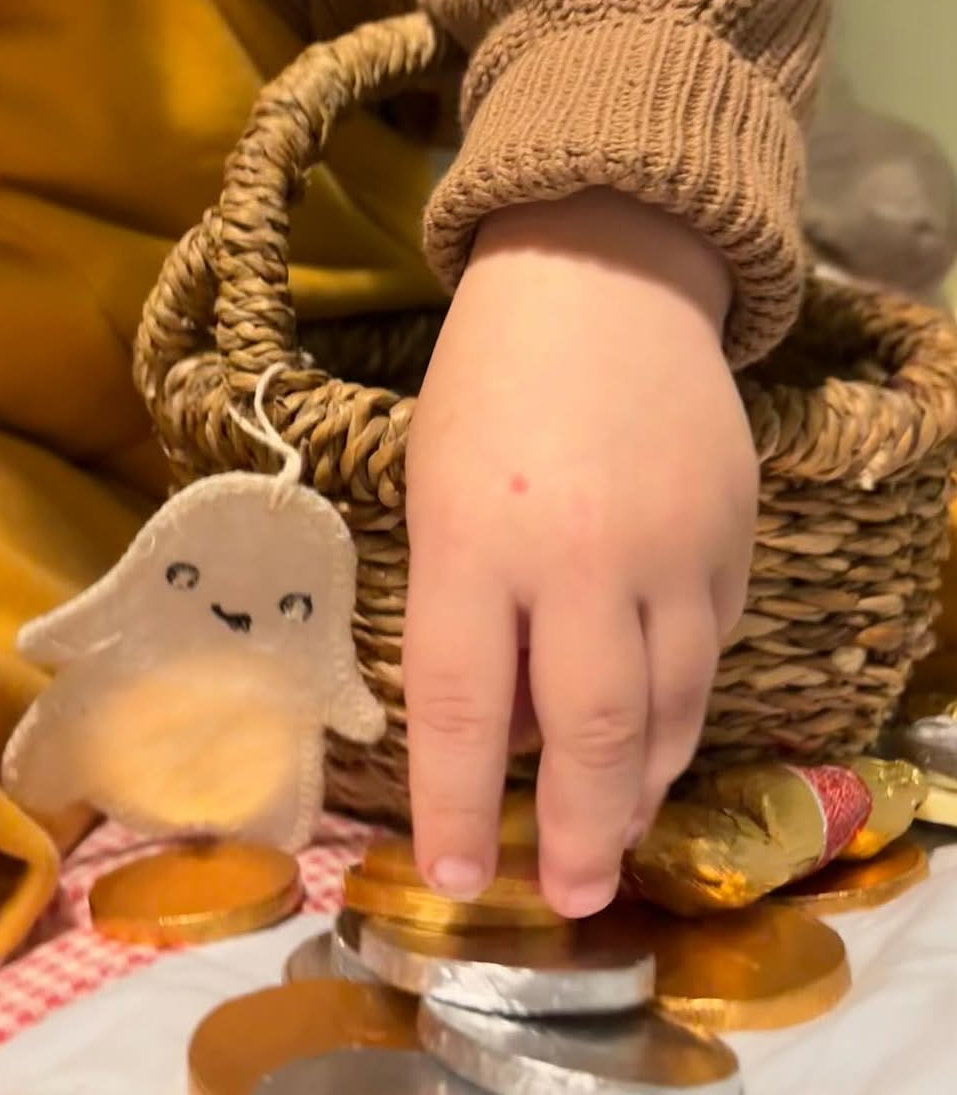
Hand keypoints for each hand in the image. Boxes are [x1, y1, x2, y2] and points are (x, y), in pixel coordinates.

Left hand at [403, 189, 756, 917]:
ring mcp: (673, 545)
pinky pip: (712, 645)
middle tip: (573, 892)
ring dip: (647, 780)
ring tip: (620, 826)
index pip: (458, 707)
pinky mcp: (733, 532)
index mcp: (475, 537)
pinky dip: (686, 700)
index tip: (455, 879)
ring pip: (674, 704)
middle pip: (591, 731)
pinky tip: (663, 726)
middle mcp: (582, 555)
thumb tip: (498, 731)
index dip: (455, 809)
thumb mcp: (436, 489)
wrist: (601, 278)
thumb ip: (464, 611)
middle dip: (582, 829)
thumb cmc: (486, 383)